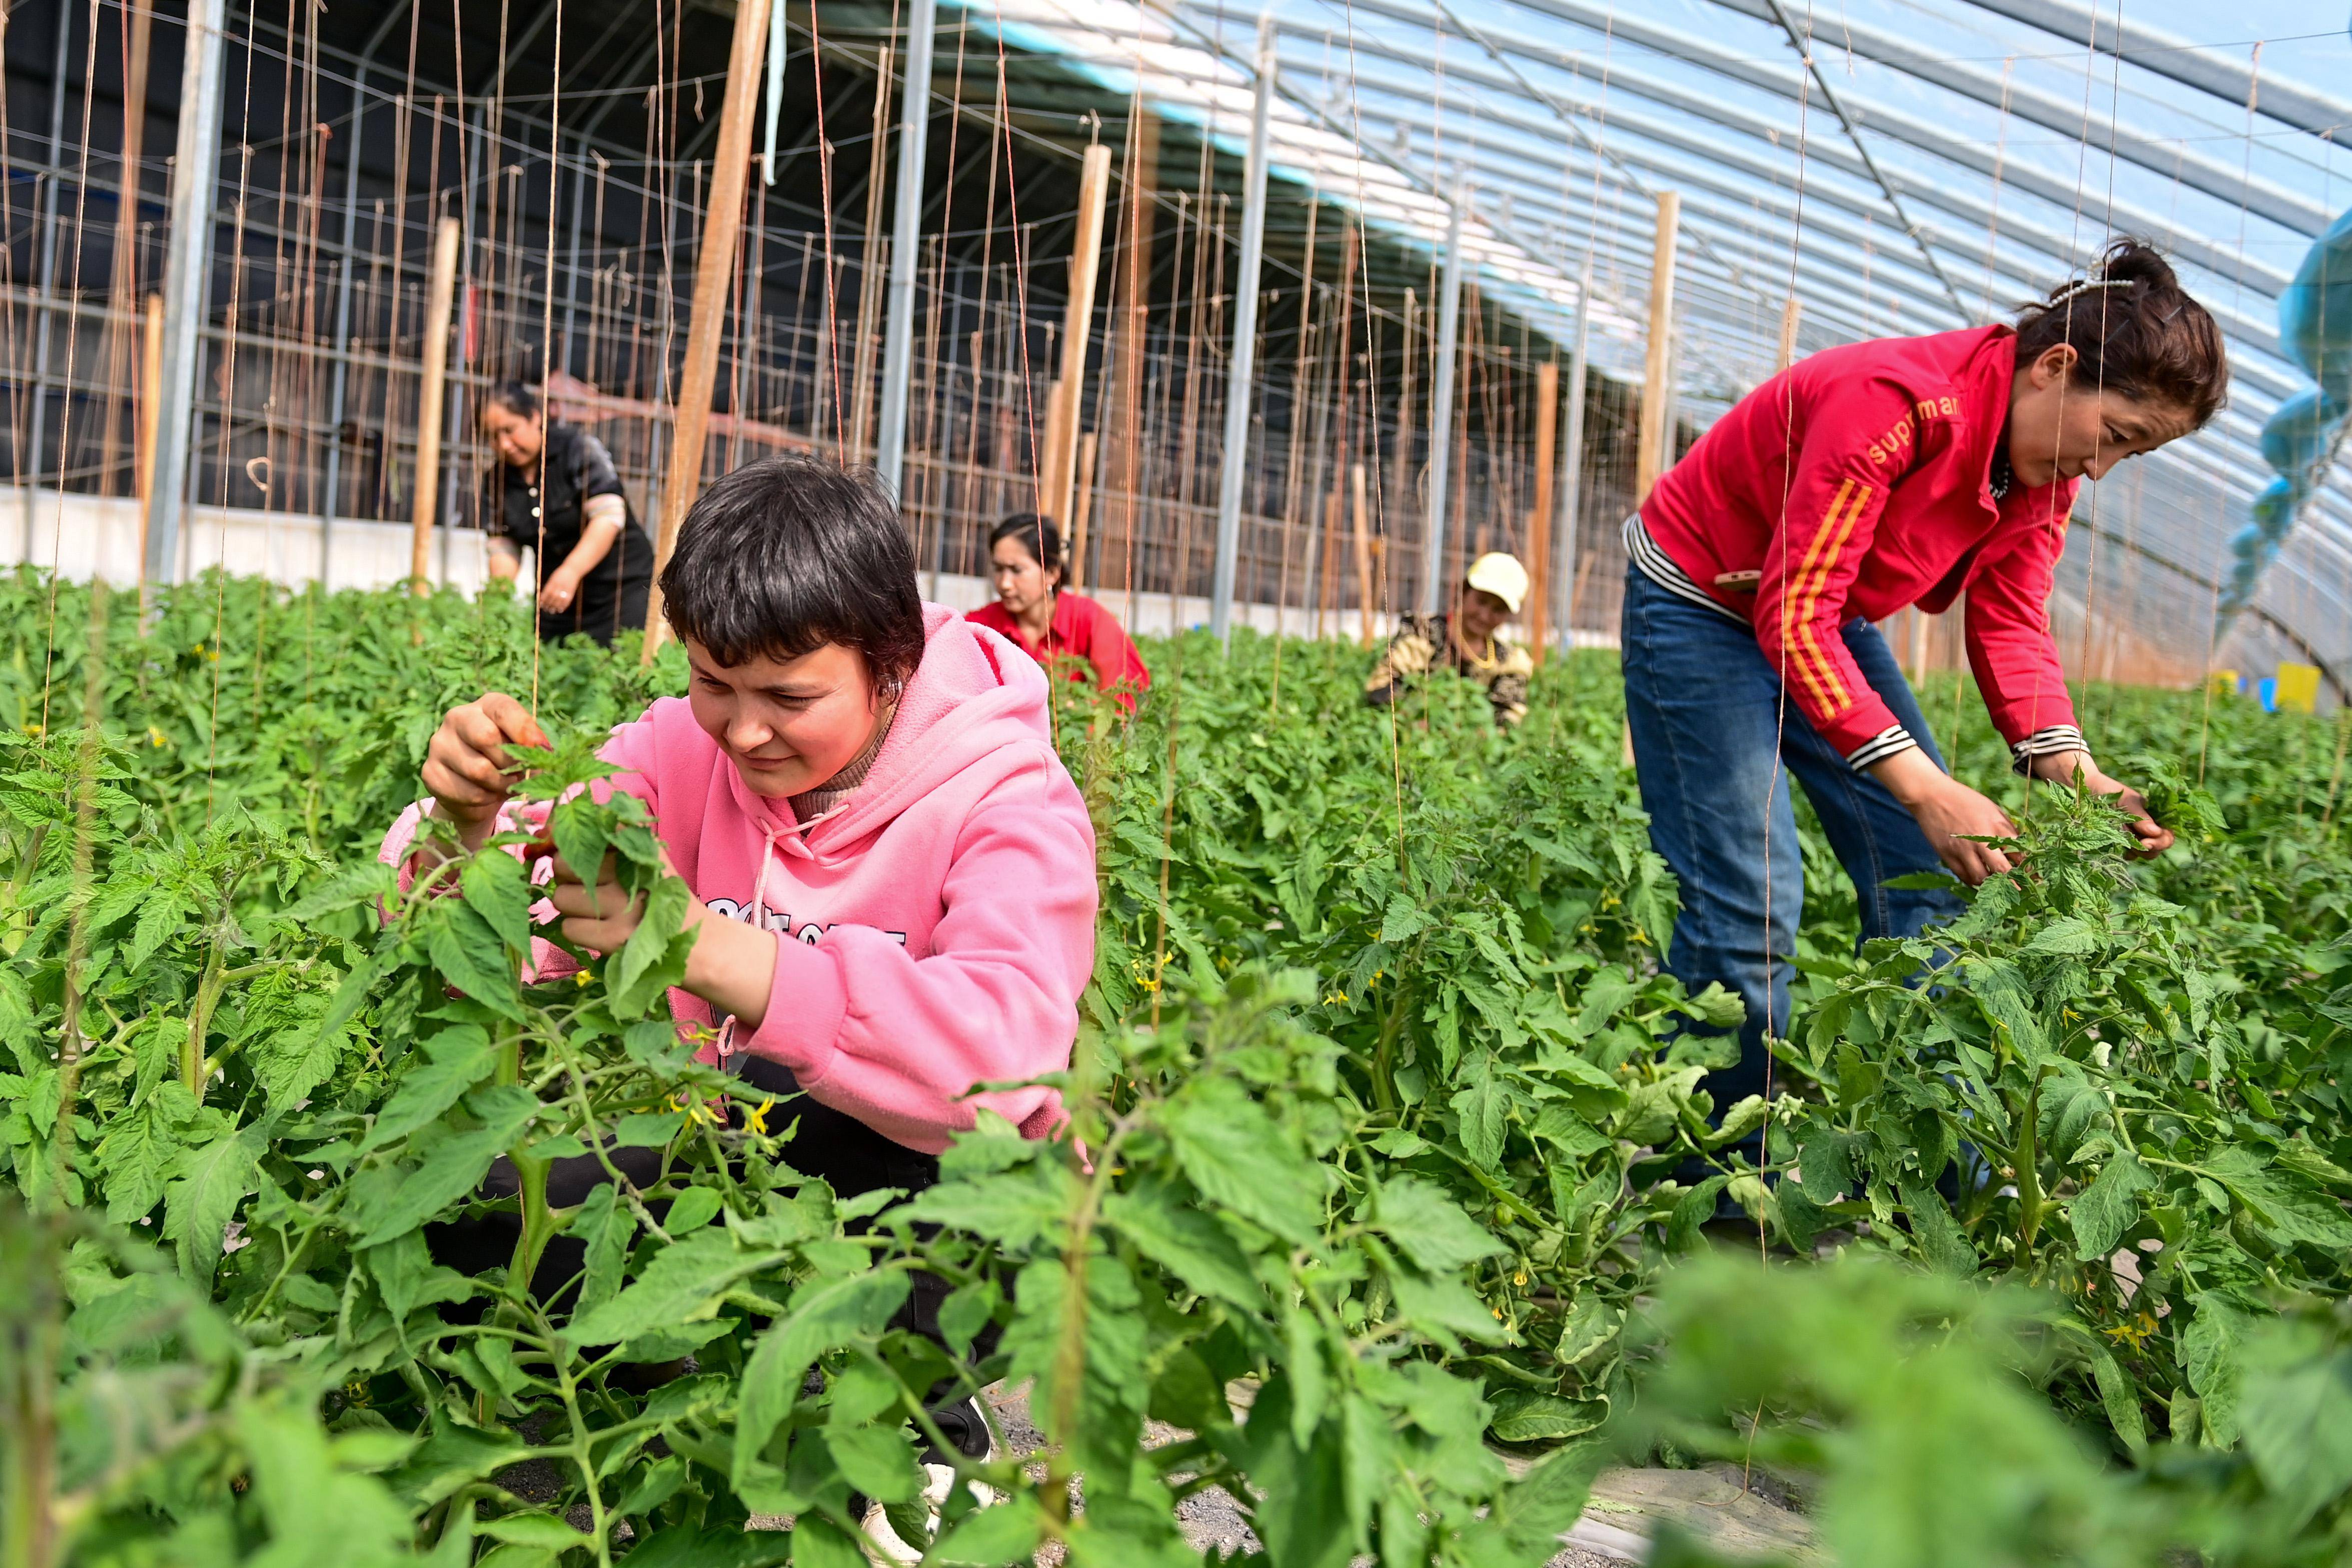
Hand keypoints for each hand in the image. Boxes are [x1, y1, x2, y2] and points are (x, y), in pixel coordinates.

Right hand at [422, 692, 547, 849]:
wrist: (478, 790)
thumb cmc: (508, 761)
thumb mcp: (523, 749)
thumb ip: (533, 747)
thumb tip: (543, 753)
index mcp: (486, 705)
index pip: (503, 709)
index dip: (524, 730)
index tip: (542, 749)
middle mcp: (458, 717)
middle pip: (486, 737)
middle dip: (511, 762)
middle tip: (520, 773)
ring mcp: (439, 744)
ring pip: (478, 769)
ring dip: (501, 784)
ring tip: (506, 785)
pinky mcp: (430, 772)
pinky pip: (466, 792)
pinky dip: (484, 800)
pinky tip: (487, 795)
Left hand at [538, 569, 579, 613]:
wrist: (573, 569)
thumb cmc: (561, 573)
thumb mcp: (553, 577)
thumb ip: (549, 585)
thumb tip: (543, 596)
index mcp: (553, 581)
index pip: (547, 592)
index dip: (543, 599)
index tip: (541, 604)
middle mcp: (559, 585)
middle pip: (553, 597)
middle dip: (549, 604)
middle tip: (546, 609)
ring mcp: (566, 588)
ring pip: (559, 600)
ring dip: (555, 607)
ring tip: (552, 611)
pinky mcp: (572, 591)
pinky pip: (567, 600)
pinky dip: (564, 606)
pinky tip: (560, 610)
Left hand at [548, 849, 780, 1026]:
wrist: (696, 941)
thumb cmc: (662, 897)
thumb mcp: (645, 856)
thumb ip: (607, 837)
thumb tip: (547, 829)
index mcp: (636, 843)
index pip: (582, 830)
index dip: (566, 841)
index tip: (570, 852)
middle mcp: (628, 868)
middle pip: (562, 865)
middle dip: (569, 878)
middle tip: (593, 889)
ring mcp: (620, 904)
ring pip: (561, 897)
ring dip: (574, 908)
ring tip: (600, 912)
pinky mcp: (612, 936)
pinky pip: (569, 928)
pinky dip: (581, 931)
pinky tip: (603, 930)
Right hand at [1872, 747, 2017, 885]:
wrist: (1932, 796)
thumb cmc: (1966, 801)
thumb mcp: (1992, 810)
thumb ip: (2006, 830)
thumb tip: (2020, 850)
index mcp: (1996, 825)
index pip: (2019, 853)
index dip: (2029, 868)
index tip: (2035, 877)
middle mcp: (1980, 839)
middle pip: (2002, 870)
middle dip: (2014, 884)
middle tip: (2021, 891)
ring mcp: (1962, 849)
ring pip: (1981, 878)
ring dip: (1991, 884)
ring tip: (1997, 885)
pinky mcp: (1947, 855)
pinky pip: (1964, 876)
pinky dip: (1974, 881)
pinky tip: (1979, 879)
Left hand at [2031, 750, 2175, 857]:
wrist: (2087, 789)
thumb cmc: (2110, 790)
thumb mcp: (2127, 800)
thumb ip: (2140, 816)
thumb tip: (2155, 832)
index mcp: (2155, 817)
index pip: (2167, 836)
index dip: (2161, 842)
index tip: (2146, 843)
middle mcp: (2147, 829)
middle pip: (2157, 848)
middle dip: (2148, 849)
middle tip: (2135, 844)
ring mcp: (2133, 836)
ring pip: (2142, 853)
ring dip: (2134, 850)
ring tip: (2120, 837)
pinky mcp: (2119, 842)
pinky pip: (2127, 854)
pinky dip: (2123, 852)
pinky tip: (2114, 845)